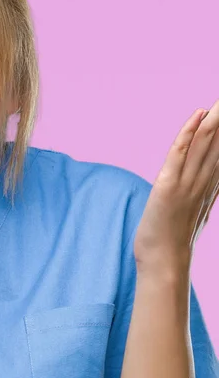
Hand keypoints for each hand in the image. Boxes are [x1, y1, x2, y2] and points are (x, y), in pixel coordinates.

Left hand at [134, 99, 218, 271]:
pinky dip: (189, 134)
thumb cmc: (174, 238)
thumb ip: (204, 191)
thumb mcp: (195, 209)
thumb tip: (211, 177)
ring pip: (206, 144)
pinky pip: (180, 154)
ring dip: (216, 118)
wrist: (164, 262)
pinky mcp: (168, 186)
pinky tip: (197, 115)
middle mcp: (204, 182)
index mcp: (210, 186)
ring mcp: (188, 183)